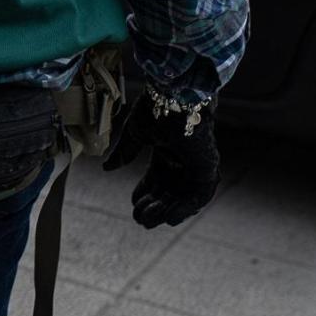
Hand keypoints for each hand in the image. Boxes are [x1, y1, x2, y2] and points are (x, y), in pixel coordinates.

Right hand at [101, 92, 219, 228]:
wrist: (175, 96)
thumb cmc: (156, 108)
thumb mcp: (135, 134)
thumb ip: (124, 152)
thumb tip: (107, 168)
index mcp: (166, 153)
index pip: (155, 181)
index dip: (144, 194)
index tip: (133, 205)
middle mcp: (182, 162)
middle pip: (168, 193)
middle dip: (153, 208)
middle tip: (139, 219)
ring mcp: (196, 166)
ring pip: (183, 198)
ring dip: (167, 211)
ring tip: (149, 220)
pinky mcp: (208, 169)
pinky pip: (200, 196)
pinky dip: (186, 209)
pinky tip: (170, 218)